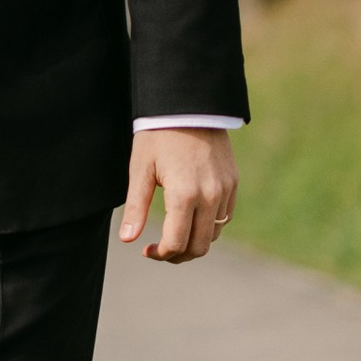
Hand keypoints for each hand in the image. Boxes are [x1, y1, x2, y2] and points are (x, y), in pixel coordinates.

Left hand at [121, 127, 236, 263]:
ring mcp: (225, 190)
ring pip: (213, 234)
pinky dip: (208, 226)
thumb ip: (136, 207)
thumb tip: (128, 240)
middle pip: (199, 247)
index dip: (160, 254)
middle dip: (177, 255)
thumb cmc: (158, 135)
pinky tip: (190, 217)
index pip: (176, 243)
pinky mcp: (233, 182)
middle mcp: (210, 196)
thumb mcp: (141, 169)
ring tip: (174, 235)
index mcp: (184, 195)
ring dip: (194, 242)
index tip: (146, 250)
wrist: (188, 104)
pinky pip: (224, 216)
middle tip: (159, 249)